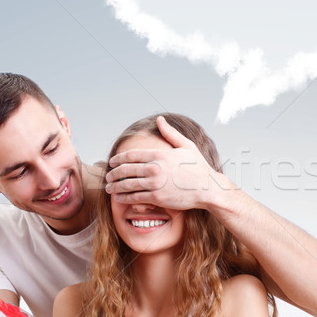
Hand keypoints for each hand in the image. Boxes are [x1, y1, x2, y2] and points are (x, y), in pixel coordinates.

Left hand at [105, 116, 229, 209]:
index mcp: (160, 154)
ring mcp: (155, 184)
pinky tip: (118, 197)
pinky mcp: (157, 197)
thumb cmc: (199, 168)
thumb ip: (170, 133)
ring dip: (115, 186)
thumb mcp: (186, 146)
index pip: (131, 155)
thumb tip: (160, 119)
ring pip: (127, 184)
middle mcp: (155, 168)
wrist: (208, 189)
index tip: (112, 162)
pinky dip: (124, 197)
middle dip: (113, 173)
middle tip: (108, 176)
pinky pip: (135, 197)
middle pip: (126, 169)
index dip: (118, 159)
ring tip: (109, 188)